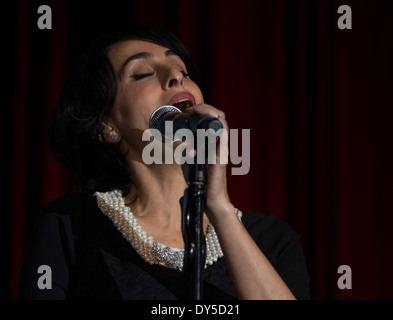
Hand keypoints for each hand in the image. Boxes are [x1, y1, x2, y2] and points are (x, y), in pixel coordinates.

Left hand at [182, 104, 232, 221]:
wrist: (207, 196)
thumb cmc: (200, 179)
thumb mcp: (190, 160)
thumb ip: (187, 149)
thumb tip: (178, 139)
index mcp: (211, 142)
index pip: (210, 120)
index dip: (200, 111)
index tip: (187, 110)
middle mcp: (218, 142)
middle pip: (217, 117)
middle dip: (204, 108)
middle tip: (191, 109)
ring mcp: (221, 148)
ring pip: (221, 122)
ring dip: (209, 113)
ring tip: (197, 110)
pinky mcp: (222, 155)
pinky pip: (223, 136)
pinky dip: (216, 126)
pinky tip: (206, 124)